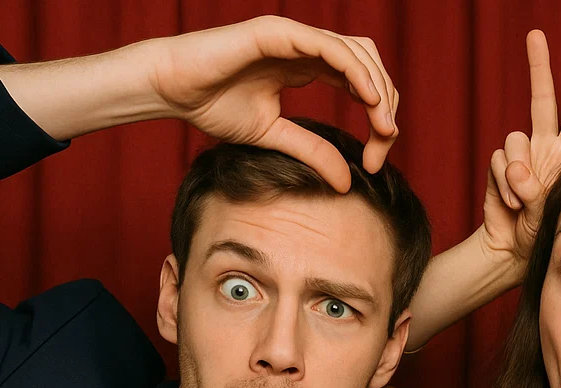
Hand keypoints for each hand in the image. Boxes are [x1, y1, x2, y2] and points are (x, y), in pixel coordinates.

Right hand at [144, 16, 398, 189]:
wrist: (175, 89)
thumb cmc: (215, 106)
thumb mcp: (276, 137)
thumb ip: (313, 152)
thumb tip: (347, 182)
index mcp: (307, 66)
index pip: (361, 84)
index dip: (377, 118)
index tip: (376, 158)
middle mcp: (307, 47)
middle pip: (368, 65)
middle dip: (385, 103)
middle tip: (386, 141)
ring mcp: (294, 37)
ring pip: (356, 52)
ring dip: (377, 87)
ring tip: (383, 125)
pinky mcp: (278, 33)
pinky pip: (328, 46)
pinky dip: (354, 70)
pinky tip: (367, 99)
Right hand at [480, 30, 560, 266]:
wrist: (514, 249)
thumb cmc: (544, 231)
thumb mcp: (552, 209)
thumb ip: (536, 188)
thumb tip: (516, 169)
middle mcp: (545, 144)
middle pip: (541, 98)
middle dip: (539, 65)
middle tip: (536, 34)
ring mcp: (521, 154)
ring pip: (515, 137)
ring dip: (518, 171)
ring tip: (524, 201)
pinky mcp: (499, 164)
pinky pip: (499, 161)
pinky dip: (504, 184)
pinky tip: (511, 204)